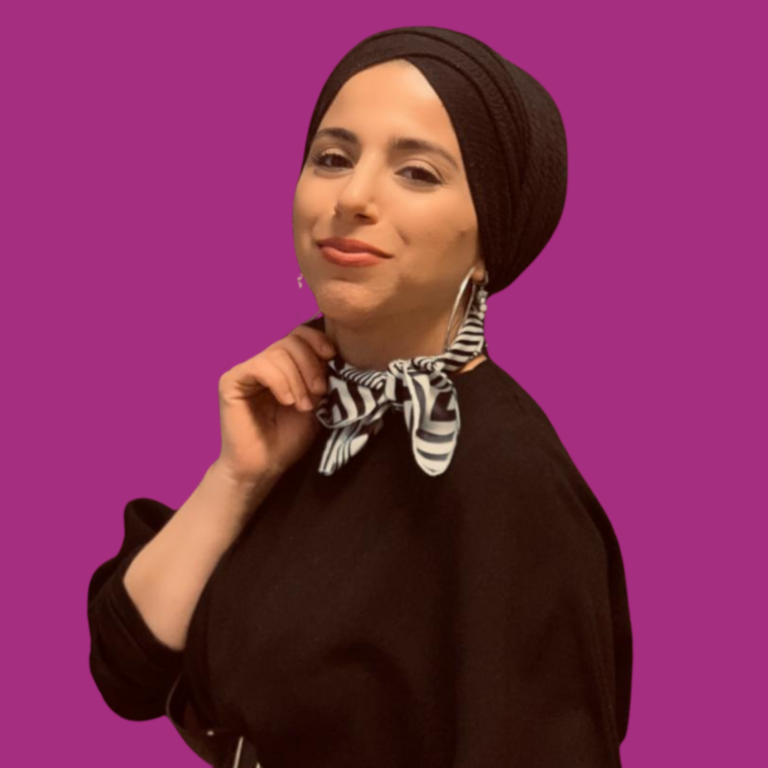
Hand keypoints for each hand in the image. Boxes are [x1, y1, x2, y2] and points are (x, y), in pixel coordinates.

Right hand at [215, 323, 335, 485]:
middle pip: (291, 340)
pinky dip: (280, 382)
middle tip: (319, 393)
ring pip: (278, 353)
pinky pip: (260, 366)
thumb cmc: (289, 438)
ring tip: (303, 406)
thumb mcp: (315, 402)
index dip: (317, 340)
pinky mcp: (231, 380)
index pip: (299, 334)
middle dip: (311, 365)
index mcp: (284, 364)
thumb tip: (332, 351)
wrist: (266, 466)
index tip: (332, 357)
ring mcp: (247, 370)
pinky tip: (287, 401)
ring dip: (298, 380)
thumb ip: (320, 375)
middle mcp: (264, 362)